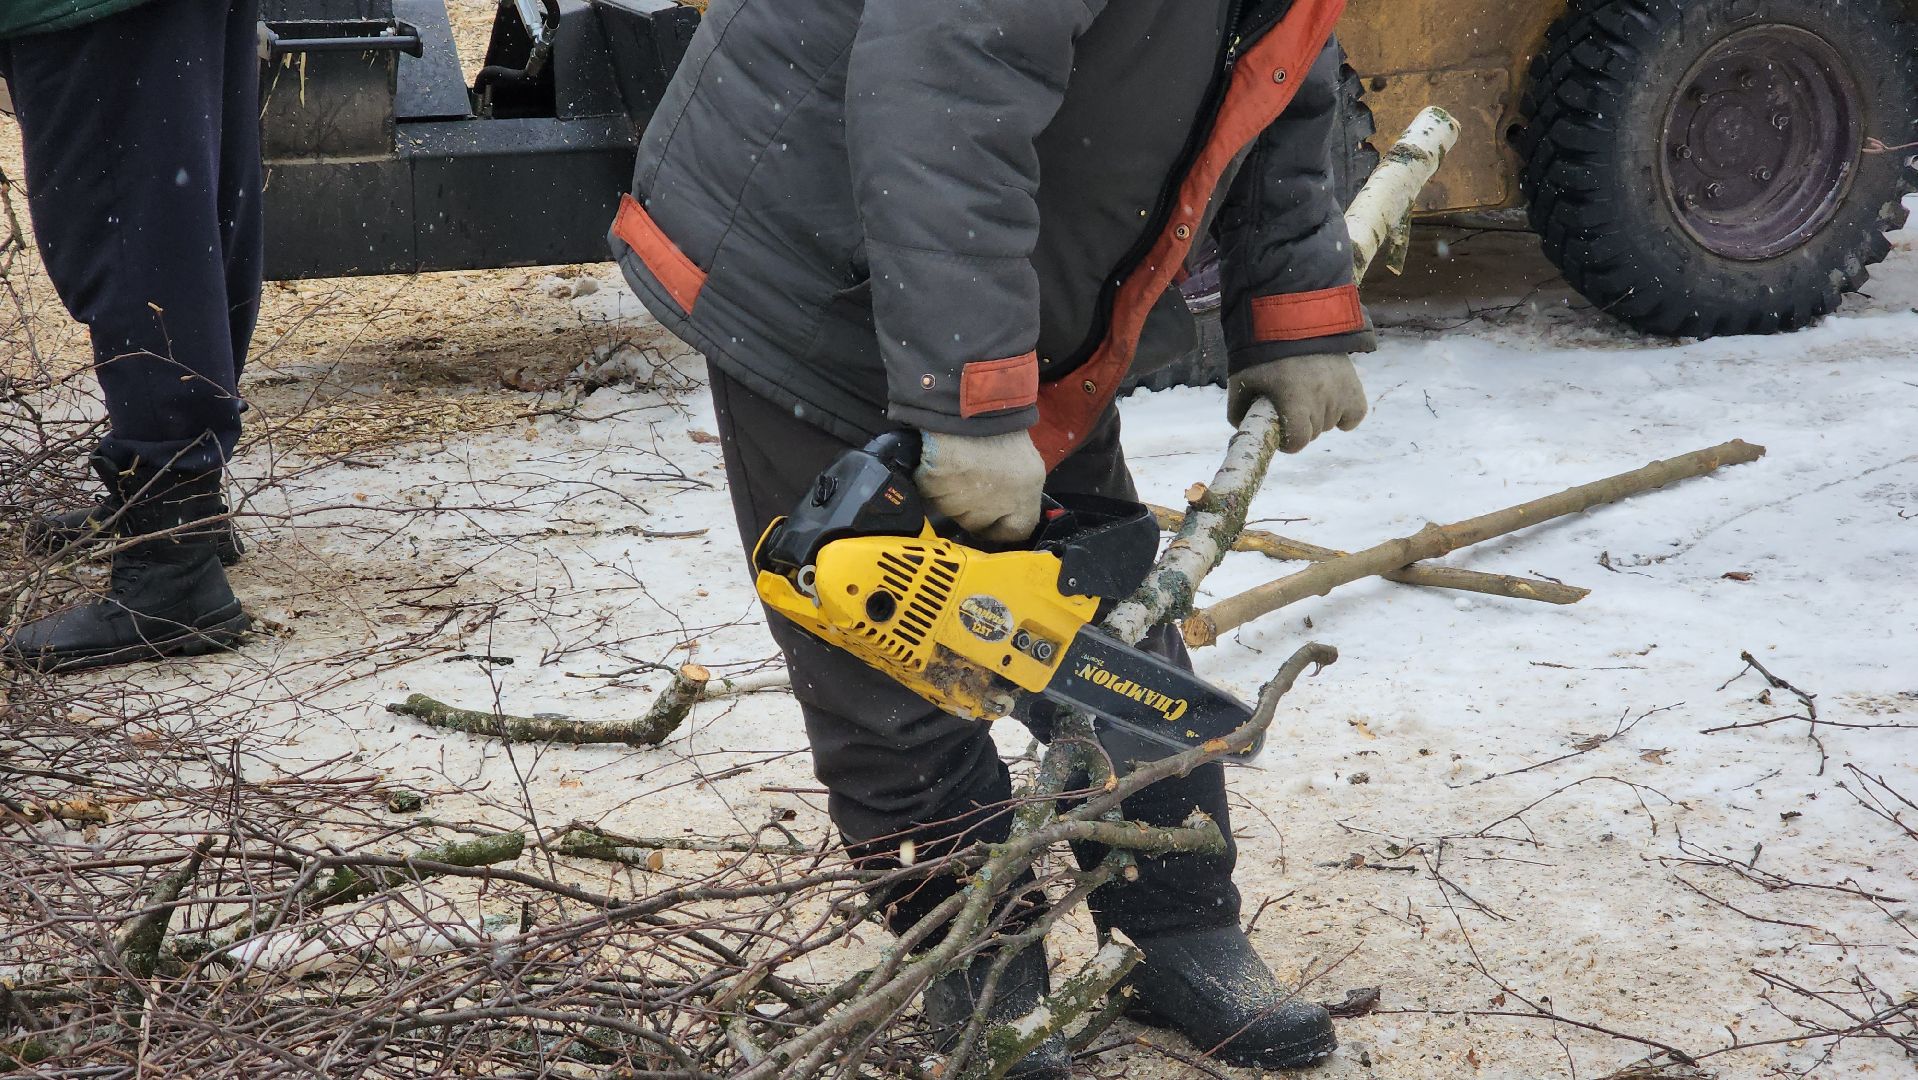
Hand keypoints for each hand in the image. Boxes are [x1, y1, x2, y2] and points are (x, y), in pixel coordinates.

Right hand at [914, 430, 1046, 542]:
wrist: (968, 404)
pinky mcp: (935, 492)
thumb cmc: (1000, 425)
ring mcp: (962, 503)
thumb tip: (1007, 503)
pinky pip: (930, 493)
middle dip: (972, 507)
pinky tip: (940, 462)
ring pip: (951, 510)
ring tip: (956, 464)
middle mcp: (994, 507)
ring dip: (951, 494)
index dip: (1002, 525)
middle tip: (970, 479)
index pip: (1016, 531)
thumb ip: (1017, 488)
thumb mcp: (1024, 461)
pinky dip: (931, 481)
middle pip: (978, 522)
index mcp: (1024, 498)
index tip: (993, 518)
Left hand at [1227, 352, 1366, 451]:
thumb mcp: (1241, 382)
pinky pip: (1355, 414)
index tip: (1280, 432)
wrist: (1292, 317)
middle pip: (1313, 432)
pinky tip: (1330, 405)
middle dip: (1299, 426)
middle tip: (1288, 406)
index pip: (1298, 441)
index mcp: (1294, 398)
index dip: (1287, 442)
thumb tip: (1246, 430)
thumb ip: (1238, 412)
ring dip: (1317, 417)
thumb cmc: (1262, 351)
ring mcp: (1340, 389)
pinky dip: (1344, 414)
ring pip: (1330, 423)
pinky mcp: (1354, 382)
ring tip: (1305, 395)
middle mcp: (1321, 396)